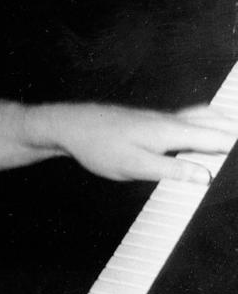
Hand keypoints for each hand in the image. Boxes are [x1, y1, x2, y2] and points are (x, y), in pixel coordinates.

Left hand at [37, 103, 237, 184]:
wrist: (71, 126)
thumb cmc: (99, 146)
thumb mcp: (135, 166)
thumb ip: (172, 171)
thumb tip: (205, 177)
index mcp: (171, 131)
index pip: (218, 139)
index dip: (235, 150)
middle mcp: (171, 120)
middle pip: (216, 122)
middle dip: (233, 133)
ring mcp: (161, 118)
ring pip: (203, 116)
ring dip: (223, 124)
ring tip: (232, 136)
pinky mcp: (152, 120)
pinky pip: (190, 117)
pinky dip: (207, 122)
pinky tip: (205, 128)